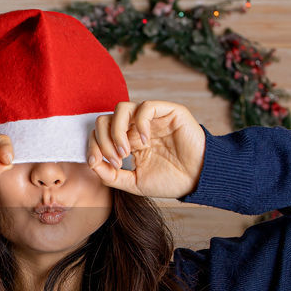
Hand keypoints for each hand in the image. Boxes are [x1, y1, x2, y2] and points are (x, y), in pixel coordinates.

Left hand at [86, 101, 205, 198]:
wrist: (198, 180)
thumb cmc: (170, 182)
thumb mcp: (134, 183)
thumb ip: (111, 176)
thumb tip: (91, 163)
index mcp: (128, 140)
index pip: (100, 133)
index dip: (94, 146)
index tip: (99, 164)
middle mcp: (137, 126)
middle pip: (105, 119)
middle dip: (103, 141)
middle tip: (116, 161)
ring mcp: (152, 118)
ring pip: (121, 108)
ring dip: (116, 132)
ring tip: (125, 152)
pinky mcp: (168, 111)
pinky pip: (145, 106)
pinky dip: (139, 123)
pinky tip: (145, 142)